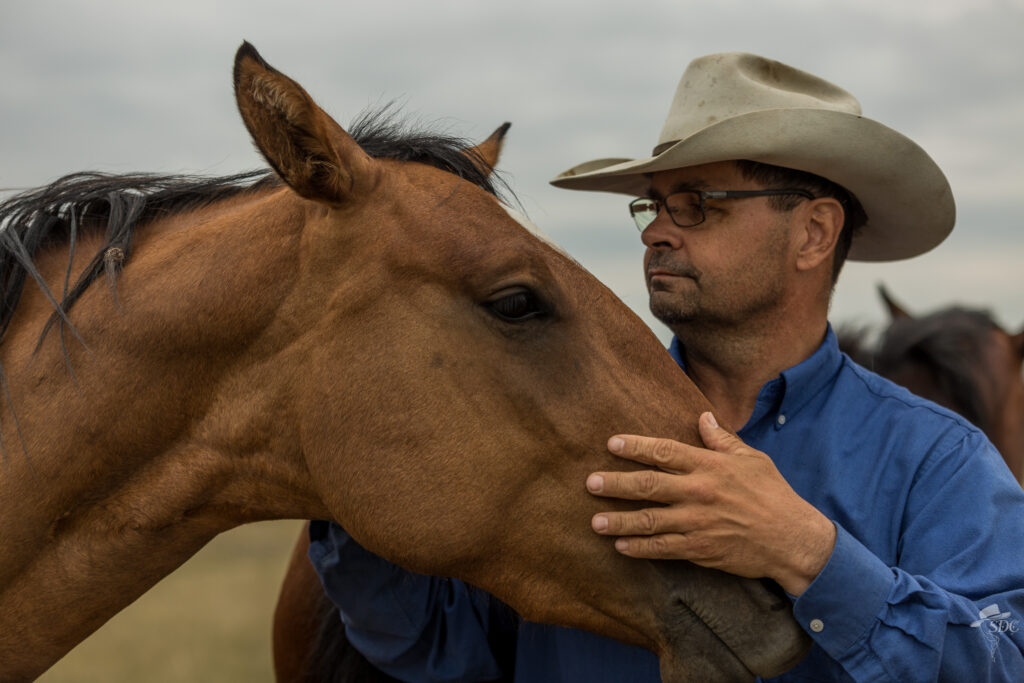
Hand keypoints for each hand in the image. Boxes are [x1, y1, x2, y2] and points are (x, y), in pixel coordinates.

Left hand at [587, 412, 835, 595]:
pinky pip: (663, 549)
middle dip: (616, 484)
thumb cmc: (773, 494)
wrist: (792, 539)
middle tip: (590, 483)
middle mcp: (699, 492)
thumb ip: (721, 440)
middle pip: (648, 485)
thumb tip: (703, 416)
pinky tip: (621, 547)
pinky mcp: (700, 549)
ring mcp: (698, 523)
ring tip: (595, 522)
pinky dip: (640, 549)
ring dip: (619, 522)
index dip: (636, 446)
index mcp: (709, 466)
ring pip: (650, 521)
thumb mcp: (751, 459)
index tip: (612, 443)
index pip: (665, 451)